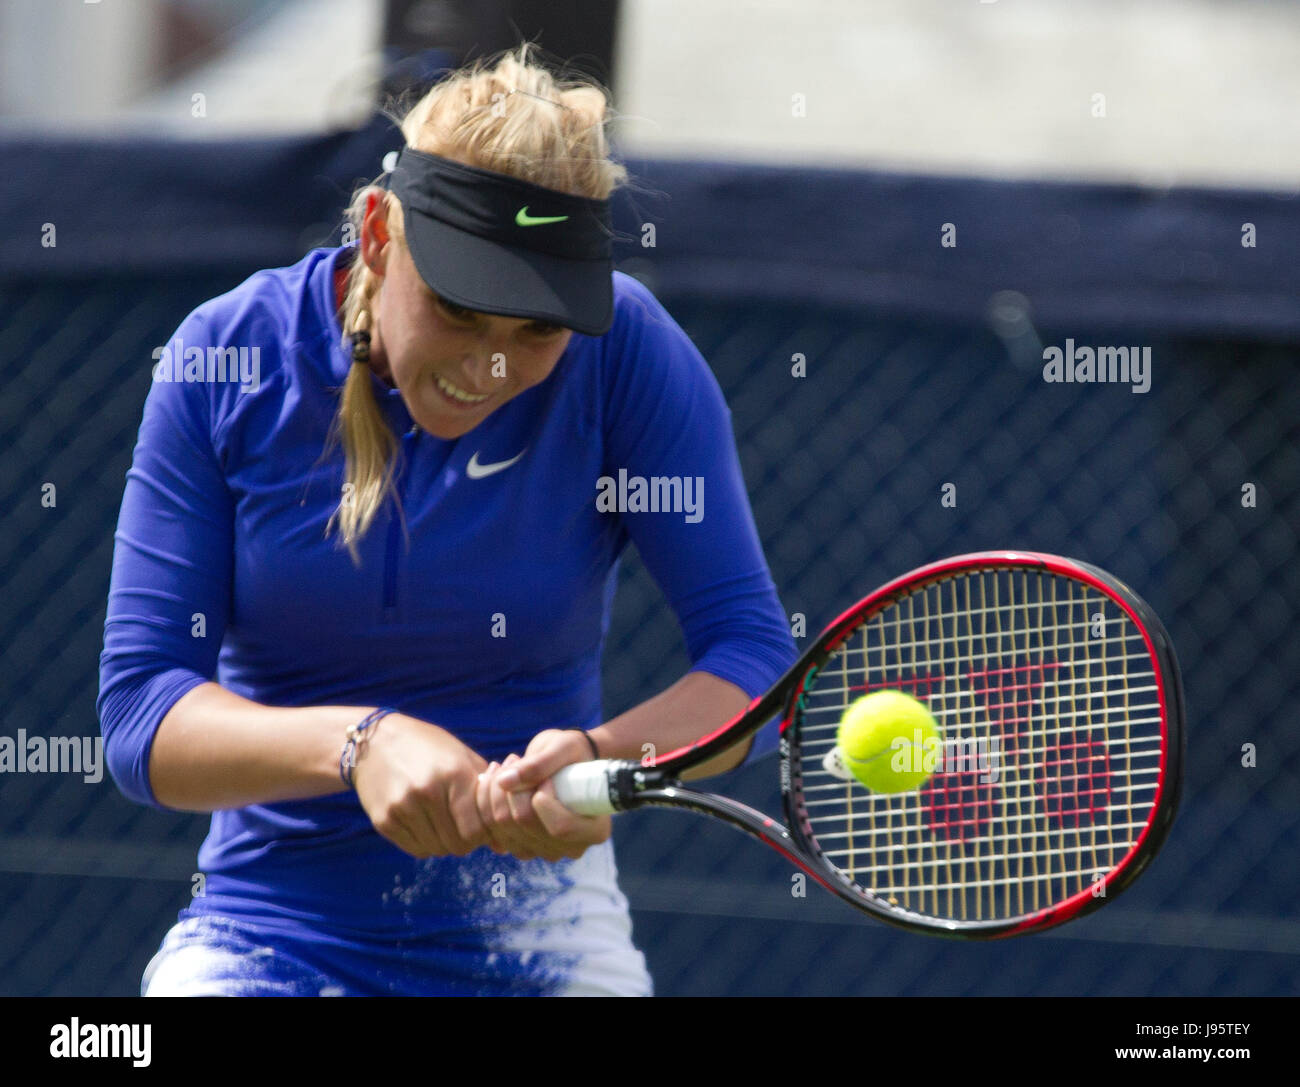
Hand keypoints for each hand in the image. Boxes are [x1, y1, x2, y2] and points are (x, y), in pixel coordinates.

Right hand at [352, 713, 490, 858]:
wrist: (375, 741)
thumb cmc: (429, 748)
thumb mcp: (462, 758)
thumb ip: (486, 796)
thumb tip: (503, 846)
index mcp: (454, 774)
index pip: (477, 829)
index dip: (484, 833)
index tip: (480, 824)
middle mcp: (427, 792)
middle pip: (457, 844)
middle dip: (465, 840)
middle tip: (462, 825)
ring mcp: (402, 807)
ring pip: (437, 849)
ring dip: (444, 842)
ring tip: (442, 820)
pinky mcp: (384, 820)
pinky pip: (415, 849)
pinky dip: (425, 843)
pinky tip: (424, 822)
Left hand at [474, 730, 610, 861]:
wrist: (565, 762)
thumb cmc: (572, 753)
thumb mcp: (562, 748)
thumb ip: (539, 764)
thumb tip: (505, 782)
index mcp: (595, 829)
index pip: (560, 827)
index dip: (543, 798)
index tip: (544, 776)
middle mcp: (571, 848)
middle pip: (527, 826)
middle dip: (513, 788)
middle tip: (514, 759)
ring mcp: (545, 851)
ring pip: (505, 829)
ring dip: (496, 793)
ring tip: (506, 766)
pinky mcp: (522, 847)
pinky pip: (494, 832)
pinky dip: (487, 803)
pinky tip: (495, 781)